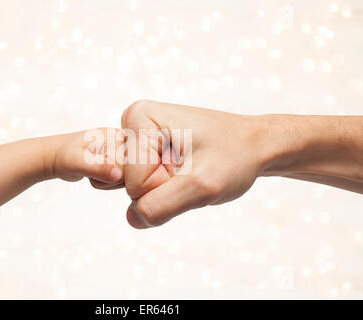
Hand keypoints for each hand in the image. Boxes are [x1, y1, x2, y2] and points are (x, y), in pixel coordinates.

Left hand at [44, 128, 124, 185]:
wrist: (54, 157)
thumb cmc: (63, 156)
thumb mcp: (78, 162)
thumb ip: (99, 168)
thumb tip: (118, 175)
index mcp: (115, 136)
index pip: (132, 163)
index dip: (116, 175)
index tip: (96, 173)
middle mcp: (122, 142)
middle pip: (133, 172)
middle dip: (112, 179)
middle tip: (92, 174)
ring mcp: (120, 151)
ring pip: (129, 178)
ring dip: (109, 183)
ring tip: (92, 175)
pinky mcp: (118, 161)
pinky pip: (123, 180)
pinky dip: (109, 183)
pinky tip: (96, 177)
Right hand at [121, 100, 265, 227]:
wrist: (252, 147)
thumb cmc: (234, 157)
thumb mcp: (202, 185)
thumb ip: (160, 206)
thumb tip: (132, 218)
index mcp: (139, 118)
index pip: (133, 181)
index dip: (165, 184)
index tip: (189, 166)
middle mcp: (131, 125)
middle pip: (126, 183)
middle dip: (159, 188)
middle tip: (188, 169)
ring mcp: (136, 141)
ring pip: (132, 189)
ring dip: (162, 190)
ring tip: (186, 170)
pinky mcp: (143, 155)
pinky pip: (140, 189)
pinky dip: (162, 190)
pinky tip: (180, 173)